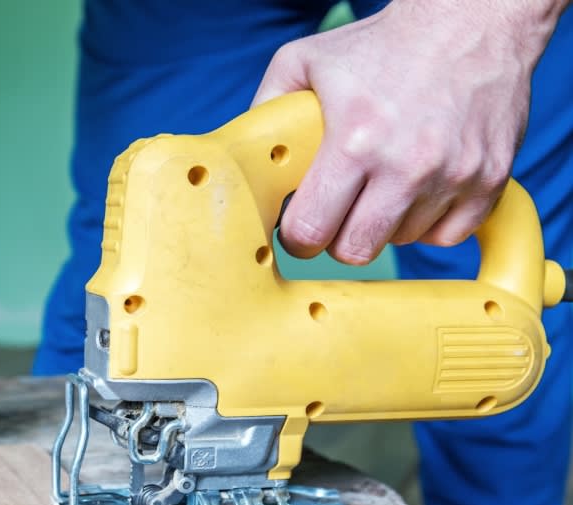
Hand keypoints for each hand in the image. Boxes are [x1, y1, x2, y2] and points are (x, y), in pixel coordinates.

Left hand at [252, 0, 557, 263]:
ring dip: (385, 225)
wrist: (472, 21)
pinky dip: (430, 224)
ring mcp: (453, 175)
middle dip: (337, 240)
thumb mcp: (305, 61)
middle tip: (337, 216)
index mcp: (354, 141)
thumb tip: (247, 155)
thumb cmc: (383, 44)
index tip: (299, 227)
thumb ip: (267, 108)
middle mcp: (406, 165)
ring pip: (401, 242)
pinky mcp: (489, 179)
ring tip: (381, 187)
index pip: (311, 231)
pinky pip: (448, 236)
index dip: (298, 237)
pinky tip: (418, 193)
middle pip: (356, 251)